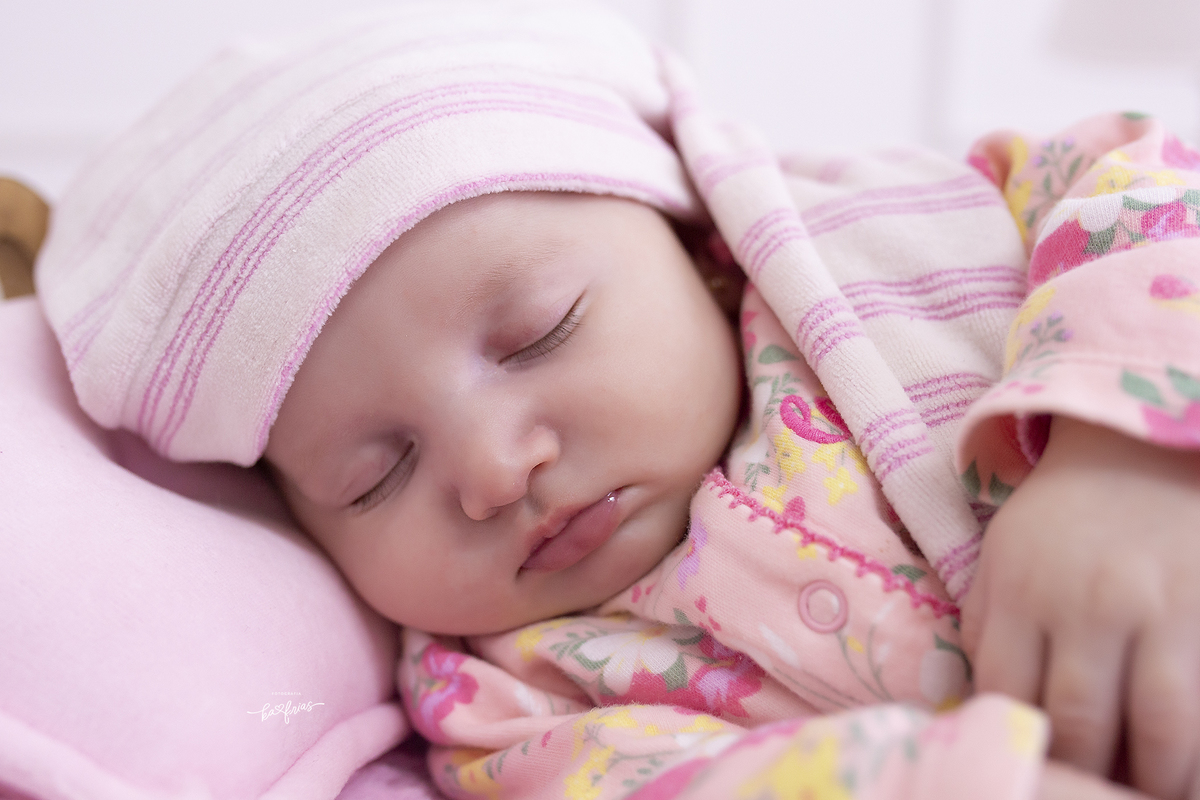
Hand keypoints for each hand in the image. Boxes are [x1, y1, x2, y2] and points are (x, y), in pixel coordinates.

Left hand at [962, 416, 1199, 798]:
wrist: (1141, 446)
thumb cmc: (1064, 514)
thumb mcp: (1002, 555)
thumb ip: (984, 624)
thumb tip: (978, 703)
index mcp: (1019, 592)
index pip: (1006, 694)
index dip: (1020, 744)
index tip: (1030, 772)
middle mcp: (1083, 604)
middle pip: (1077, 721)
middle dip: (1085, 774)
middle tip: (1087, 794)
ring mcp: (1154, 609)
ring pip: (1155, 729)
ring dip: (1153, 779)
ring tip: (1148, 793)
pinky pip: (1199, 704)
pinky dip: (1195, 752)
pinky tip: (1186, 771)